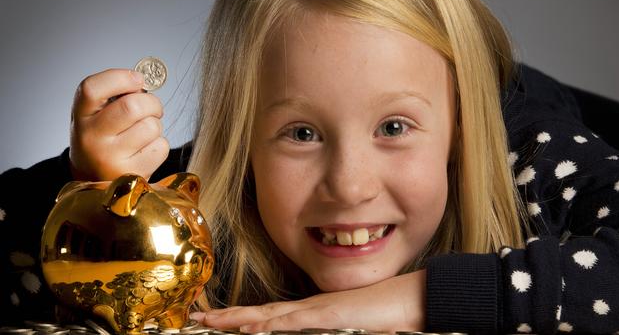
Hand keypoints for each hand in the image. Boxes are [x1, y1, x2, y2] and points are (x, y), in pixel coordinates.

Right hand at [69, 68, 168, 180]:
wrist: (95, 180)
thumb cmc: (104, 137)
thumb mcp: (98, 115)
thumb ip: (117, 97)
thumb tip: (145, 85)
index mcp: (81, 116)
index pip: (92, 88)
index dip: (120, 78)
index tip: (138, 79)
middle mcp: (91, 138)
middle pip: (132, 106)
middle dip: (152, 102)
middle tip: (152, 108)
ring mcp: (110, 158)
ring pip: (151, 126)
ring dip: (156, 125)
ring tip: (144, 132)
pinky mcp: (130, 174)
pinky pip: (160, 147)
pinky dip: (159, 144)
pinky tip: (145, 150)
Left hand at [192, 270, 425, 332]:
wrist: (411, 299)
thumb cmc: (386, 316)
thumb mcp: (349, 328)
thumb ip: (329, 330)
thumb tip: (321, 329)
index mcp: (312, 314)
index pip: (270, 316)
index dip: (243, 318)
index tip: (219, 320)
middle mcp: (309, 310)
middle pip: (261, 313)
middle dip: (228, 317)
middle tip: (198, 319)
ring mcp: (317, 311)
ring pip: (269, 316)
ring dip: (238, 319)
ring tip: (209, 322)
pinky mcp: (329, 315)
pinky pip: (294, 322)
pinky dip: (270, 325)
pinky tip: (249, 328)